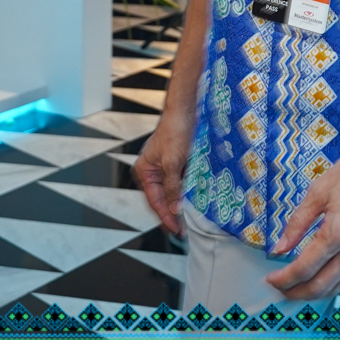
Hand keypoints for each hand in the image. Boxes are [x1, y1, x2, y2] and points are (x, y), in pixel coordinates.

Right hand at [132, 102, 195, 236]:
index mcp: (144, 171)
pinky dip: (186, 191)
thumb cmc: (176, 131)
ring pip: (171, 191)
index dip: (166, 217)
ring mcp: (164, 166)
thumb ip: (172, 187)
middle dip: (171, 214)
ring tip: (189, 220)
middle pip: (161, 199)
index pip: (154, 201)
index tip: (177, 230)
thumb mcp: (173, 162)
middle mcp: (152, 171)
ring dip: (180, 204)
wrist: (187, 109)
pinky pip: (180, 182)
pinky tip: (194, 200)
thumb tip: (174, 209)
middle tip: (183, 230)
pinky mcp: (177, 162)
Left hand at [263, 126, 339, 298]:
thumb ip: (297, 223)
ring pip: (337, 287)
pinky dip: (333, 285)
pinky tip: (322, 280)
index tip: (271, 279)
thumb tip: (279, 248)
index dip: (284, 278)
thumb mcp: (319, 191)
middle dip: (296, 293)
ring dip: (314, 293)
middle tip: (280, 290)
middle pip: (321, 286)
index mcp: (339, 232)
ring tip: (296, 288)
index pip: (305, 267)